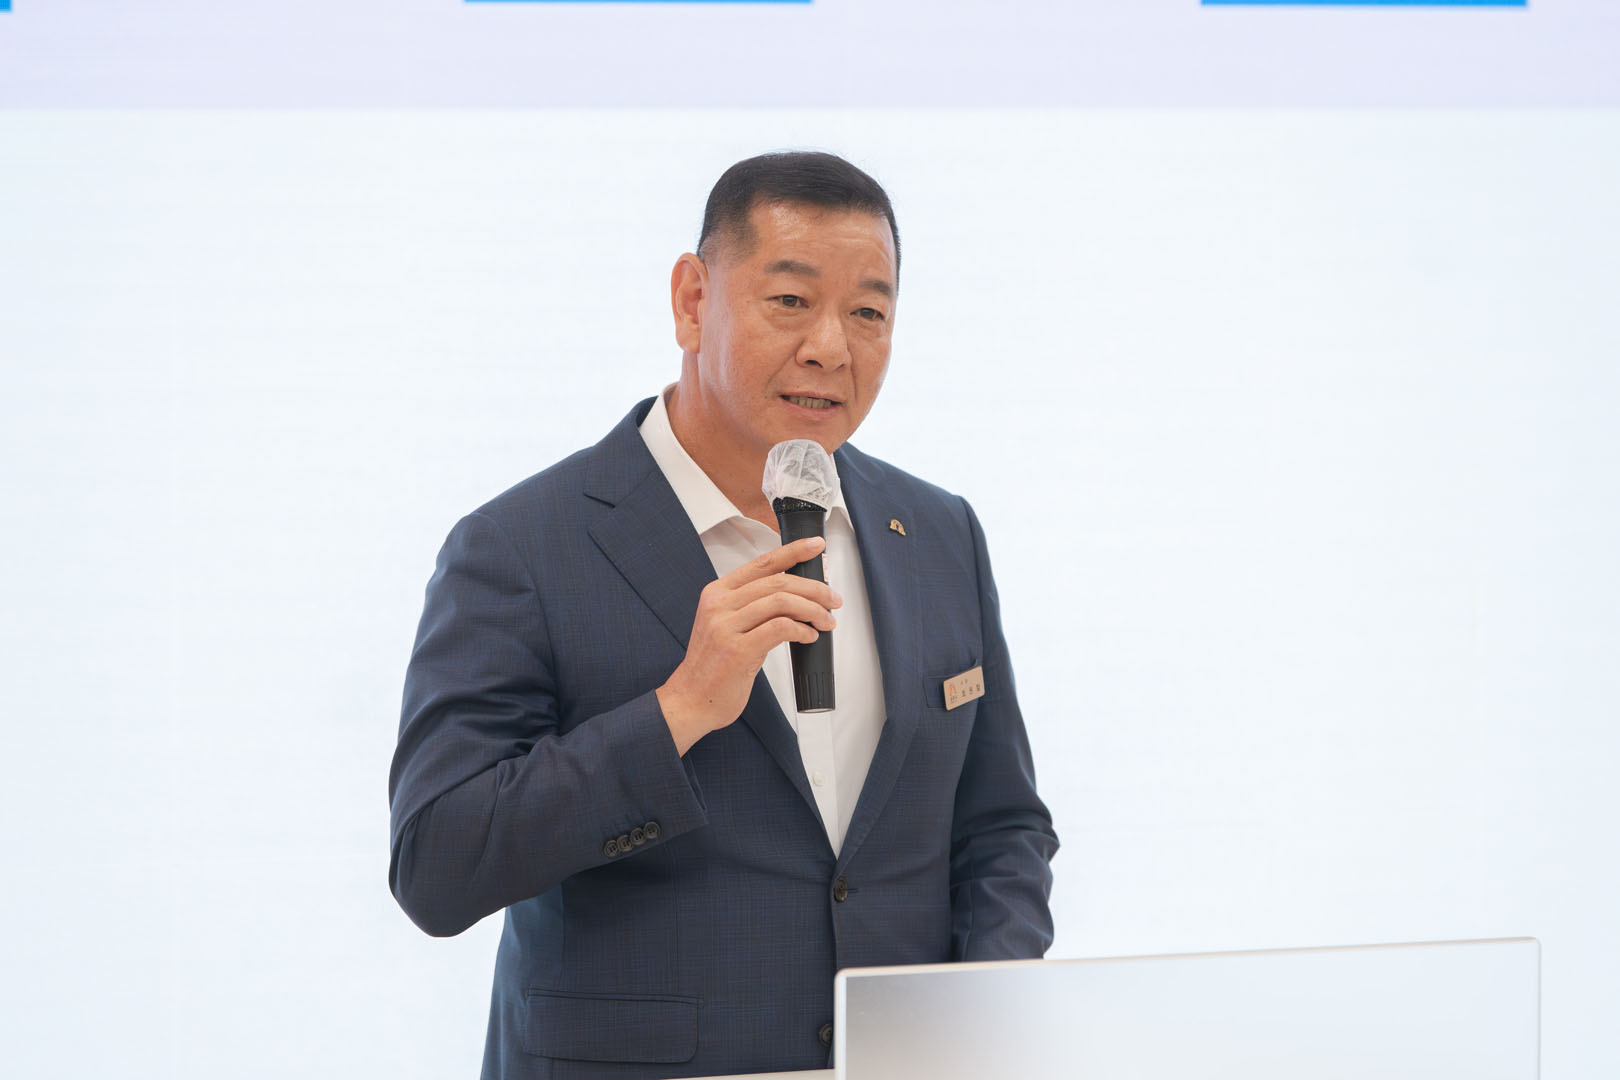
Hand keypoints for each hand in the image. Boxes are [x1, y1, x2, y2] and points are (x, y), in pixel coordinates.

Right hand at [656, 537, 841, 755]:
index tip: (816, 546)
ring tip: (826, 621)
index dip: (793, 551)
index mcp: (717, 593)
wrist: (691, 699)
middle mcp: (719, 604)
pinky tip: (809, 636)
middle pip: (778, 581)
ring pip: (782, 601)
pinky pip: (780, 628)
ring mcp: (726, 627)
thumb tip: (796, 597)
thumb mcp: (724, 625)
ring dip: (813, 610)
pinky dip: (802, 629)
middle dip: (814, 588)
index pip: (762, 563)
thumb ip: (750, 607)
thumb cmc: (713, 666)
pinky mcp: (737, 650)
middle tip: (833, 599)